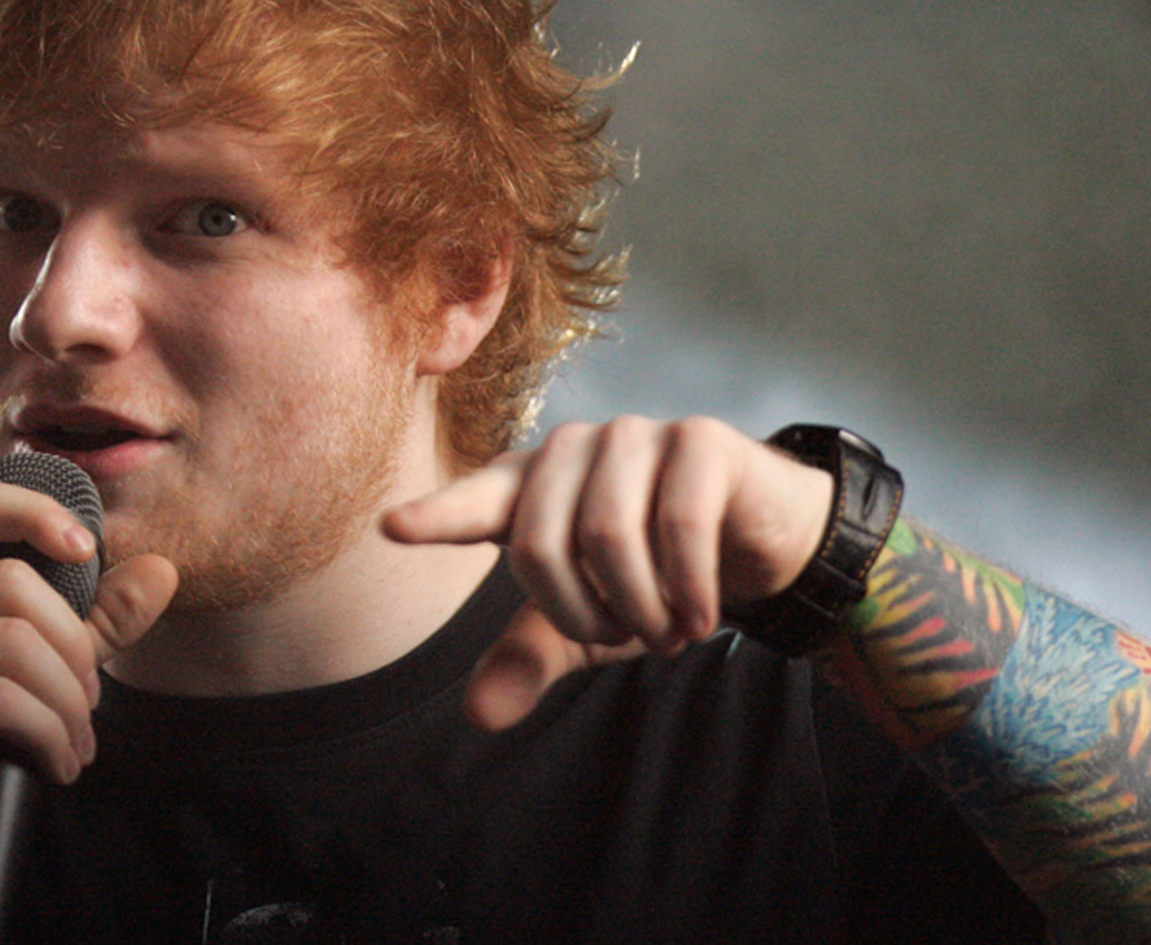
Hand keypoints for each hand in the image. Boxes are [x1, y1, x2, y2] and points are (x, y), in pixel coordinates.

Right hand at [0, 476, 176, 941]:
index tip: (88, 550)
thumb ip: (94, 619)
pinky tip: (56, 763)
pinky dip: (47, 733)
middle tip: (89, 702)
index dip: (35, 512)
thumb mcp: (35, 669)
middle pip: (13, 585)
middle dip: (76, 648)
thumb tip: (161, 569)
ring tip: (76, 743)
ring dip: (68, 702)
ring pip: (15, 644)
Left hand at [384, 415, 833, 730]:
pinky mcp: (699, 439)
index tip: (392, 527)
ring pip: (608, 534)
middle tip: (626, 638)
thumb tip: (478, 714)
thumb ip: (531, 657)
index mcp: (533, 486)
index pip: (478, 501)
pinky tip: (699, 617)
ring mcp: (636, 435)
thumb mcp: (590, 626)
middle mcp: (575, 448)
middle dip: (582, 614)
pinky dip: (686, 589)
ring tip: (665, 631)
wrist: (757, 542)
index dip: (438, 516)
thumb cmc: (654, 577)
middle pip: (541, 543)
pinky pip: (677, 524)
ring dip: (639, 607)